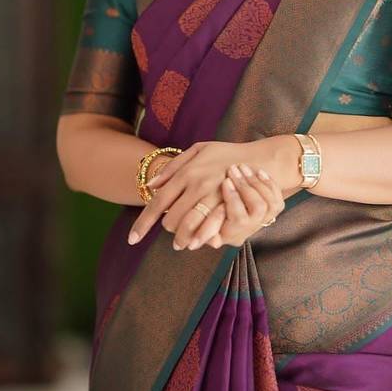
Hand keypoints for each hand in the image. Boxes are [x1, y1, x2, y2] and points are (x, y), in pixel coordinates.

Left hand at [127, 141, 284, 245]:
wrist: (260, 159)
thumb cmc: (226, 154)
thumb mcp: (199, 150)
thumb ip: (173, 166)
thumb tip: (152, 185)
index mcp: (186, 173)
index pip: (157, 203)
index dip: (143, 224)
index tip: (132, 240)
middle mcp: (196, 185)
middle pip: (170, 220)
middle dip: (168, 229)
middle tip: (173, 228)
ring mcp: (212, 197)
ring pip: (187, 227)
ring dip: (182, 237)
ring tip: (183, 240)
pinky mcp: (227, 207)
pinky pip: (207, 230)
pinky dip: (199, 238)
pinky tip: (198, 240)